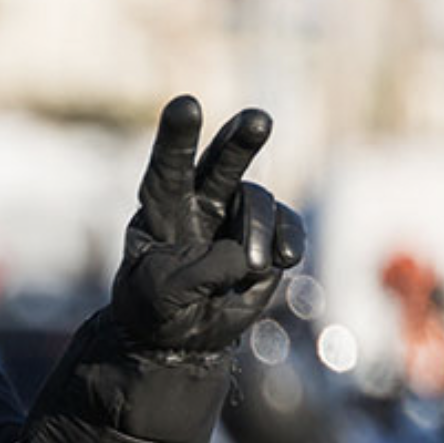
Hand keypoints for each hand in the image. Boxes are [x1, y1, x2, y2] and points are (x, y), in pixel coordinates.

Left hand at [109, 95, 305, 354]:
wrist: (178, 337)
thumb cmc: (155, 308)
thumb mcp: (160, 296)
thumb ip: (197, 273)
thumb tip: (243, 257)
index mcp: (160, 209)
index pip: (168, 168)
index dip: (176, 138)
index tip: (186, 104)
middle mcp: (200, 202)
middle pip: (221, 160)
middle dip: (240, 138)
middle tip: (257, 120)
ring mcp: (236, 216)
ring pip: (257, 200)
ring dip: (258, 231)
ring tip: (252, 269)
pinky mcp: (266, 237)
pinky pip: (286, 226)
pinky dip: (288, 240)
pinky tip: (285, 260)